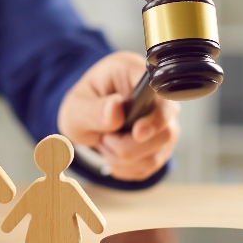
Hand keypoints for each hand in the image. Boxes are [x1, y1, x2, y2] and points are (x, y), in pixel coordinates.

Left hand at [58, 51, 179, 181]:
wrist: (86, 118)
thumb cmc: (83, 105)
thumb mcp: (76, 106)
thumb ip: (94, 110)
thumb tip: (116, 109)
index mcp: (136, 74)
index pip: (163, 93)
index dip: (156, 117)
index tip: (137, 133)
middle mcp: (160, 99)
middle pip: (163, 133)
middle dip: (125, 145)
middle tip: (104, 136)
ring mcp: (165, 124)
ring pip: (155, 156)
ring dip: (122, 159)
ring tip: (106, 141)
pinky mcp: (162, 146)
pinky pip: (149, 167)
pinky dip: (126, 168)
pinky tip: (113, 153)